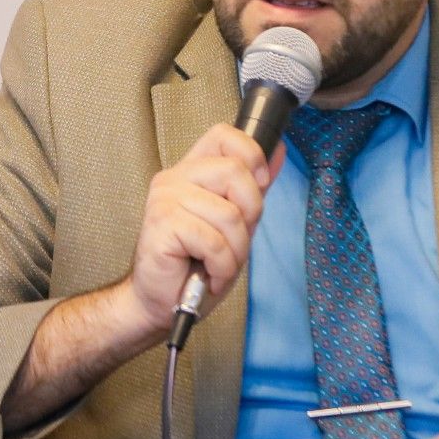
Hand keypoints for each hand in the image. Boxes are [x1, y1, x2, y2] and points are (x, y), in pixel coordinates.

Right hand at [118, 123, 284, 337]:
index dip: (251, 156)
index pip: (224, 135)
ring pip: (229, 214)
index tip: (258, 187)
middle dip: (250, 213)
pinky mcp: (162, 224)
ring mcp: (165, 199)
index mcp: (191, 172)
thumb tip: (278, 151)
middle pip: (235, 171)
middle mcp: (174, 178)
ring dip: (235, 251)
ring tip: (218, 264)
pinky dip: (221, 267)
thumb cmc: (194, 265)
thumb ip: (253, 187)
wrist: (161, 302)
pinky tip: (209, 275)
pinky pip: (214, 241)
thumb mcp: (234, 223)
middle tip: (234, 241)